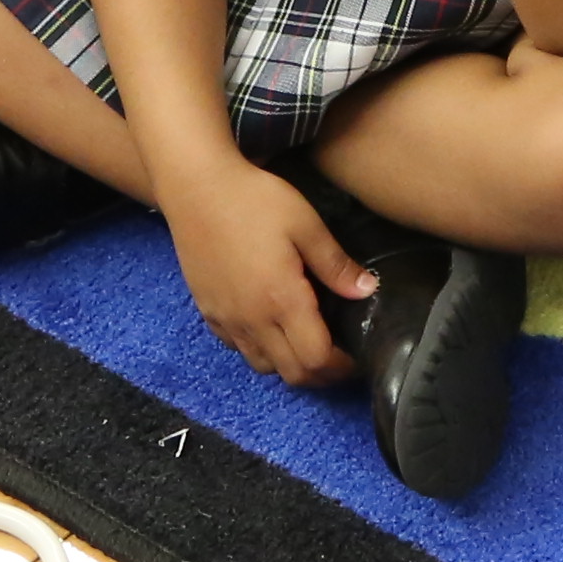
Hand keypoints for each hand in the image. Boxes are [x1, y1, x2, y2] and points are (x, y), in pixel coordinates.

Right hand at [164, 162, 375, 384]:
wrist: (195, 188)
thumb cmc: (254, 200)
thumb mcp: (305, 224)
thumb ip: (336, 264)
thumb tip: (367, 290)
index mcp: (281, 300)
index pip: (315, 359)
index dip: (341, 366)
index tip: (357, 356)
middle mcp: (251, 320)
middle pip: (291, 374)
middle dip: (321, 374)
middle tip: (340, 356)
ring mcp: (226, 319)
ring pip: (263, 366)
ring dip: (290, 364)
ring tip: (308, 341)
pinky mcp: (208, 312)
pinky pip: (238, 348)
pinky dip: (261, 350)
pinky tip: (271, 325)